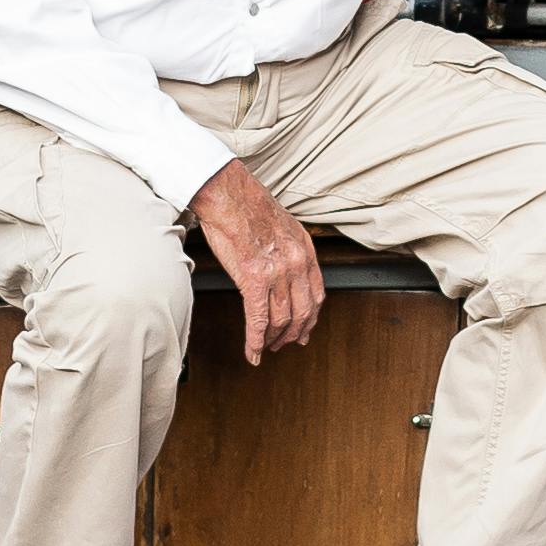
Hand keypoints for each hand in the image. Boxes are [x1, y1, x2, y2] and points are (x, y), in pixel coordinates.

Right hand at [191, 157, 324, 365]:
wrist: (228, 195)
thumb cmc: (246, 206)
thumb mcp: (281, 226)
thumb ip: (287, 251)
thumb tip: (282, 269)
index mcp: (304, 250)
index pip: (317, 295)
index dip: (310, 318)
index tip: (304, 330)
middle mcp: (296, 263)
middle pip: (302, 312)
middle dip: (294, 334)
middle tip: (285, 345)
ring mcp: (277, 273)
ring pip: (281, 319)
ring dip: (274, 339)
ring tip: (266, 348)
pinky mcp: (254, 279)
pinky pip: (258, 319)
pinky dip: (256, 340)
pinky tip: (253, 351)